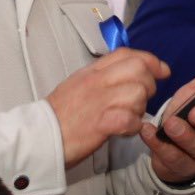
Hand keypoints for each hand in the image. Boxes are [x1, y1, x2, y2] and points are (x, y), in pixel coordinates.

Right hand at [47, 48, 169, 167]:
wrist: (33, 140)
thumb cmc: (53, 119)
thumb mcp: (73, 88)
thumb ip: (97, 79)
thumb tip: (120, 77)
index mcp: (89, 73)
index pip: (127, 55)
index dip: (150, 60)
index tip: (160, 71)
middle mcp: (96, 83)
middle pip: (139, 70)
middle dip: (148, 86)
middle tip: (141, 102)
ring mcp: (99, 102)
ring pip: (138, 94)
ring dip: (139, 109)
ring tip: (127, 120)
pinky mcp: (102, 124)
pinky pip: (131, 119)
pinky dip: (132, 127)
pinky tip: (123, 132)